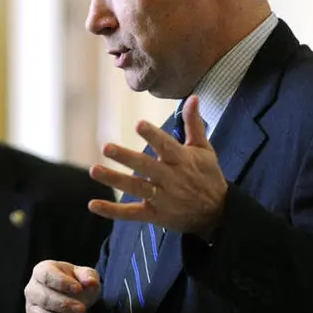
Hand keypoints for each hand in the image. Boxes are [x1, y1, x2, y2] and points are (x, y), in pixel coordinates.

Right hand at [25, 260, 100, 312]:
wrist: (71, 297)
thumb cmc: (75, 283)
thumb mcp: (84, 275)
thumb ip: (88, 275)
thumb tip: (90, 282)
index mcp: (42, 271)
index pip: (47, 275)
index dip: (62, 283)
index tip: (79, 289)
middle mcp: (32, 289)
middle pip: (44, 299)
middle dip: (65, 306)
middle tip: (82, 309)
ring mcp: (31, 309)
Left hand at [88, 95, 227, 238]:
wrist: (218, 214)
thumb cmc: (208, 176)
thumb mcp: (204, 149)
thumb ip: (194, 124)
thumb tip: (193, 97)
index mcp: (182, 161)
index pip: (166, 146)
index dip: (153, 135)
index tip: (139, 124)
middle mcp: (171, 179)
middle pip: (146, 167)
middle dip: (126, 157)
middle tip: (106, 147)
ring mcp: (162, 198)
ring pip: (136, 188)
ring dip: (114, 179)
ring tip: (94, 170)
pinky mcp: (155, 215)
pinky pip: (131, 214)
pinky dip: (113, 211)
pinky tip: (93, 204)